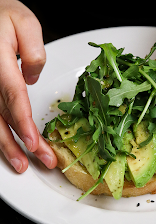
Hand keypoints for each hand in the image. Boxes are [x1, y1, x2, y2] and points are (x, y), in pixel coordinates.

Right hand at [0, 0, 56, 172]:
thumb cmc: (1, 16)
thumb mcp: (23, 21)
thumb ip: (33, 50)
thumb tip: (32, 79)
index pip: (13, 98)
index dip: (23, 123)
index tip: (34, 144)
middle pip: (5, 117)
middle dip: (21, 144)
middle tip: (39, 161)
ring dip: (9, 146)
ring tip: (22, 164)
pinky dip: (2, 133)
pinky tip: (9, 147)